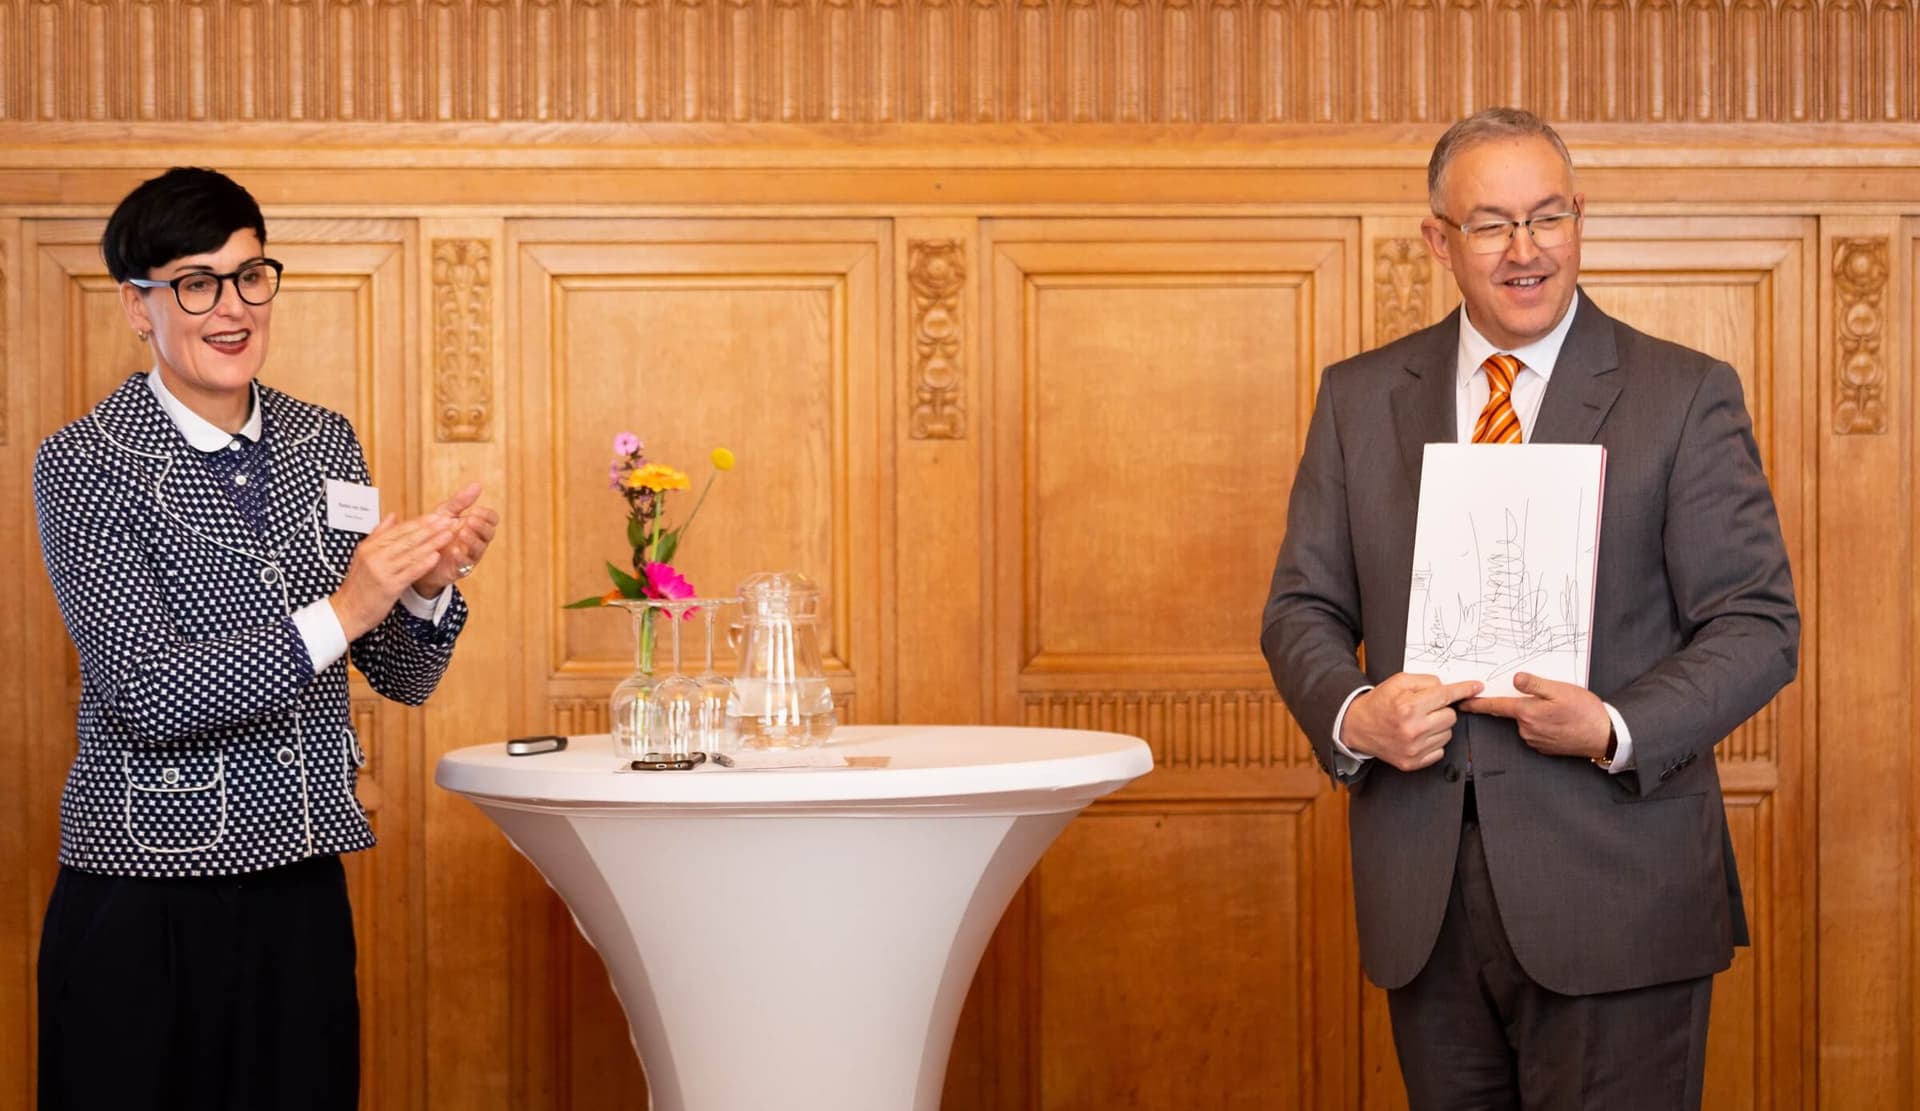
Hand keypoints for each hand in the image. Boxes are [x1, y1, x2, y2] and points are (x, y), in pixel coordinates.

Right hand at [329, 513, 457, 639]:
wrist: (347, 610)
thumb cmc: (359, 584)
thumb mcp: (364, 555)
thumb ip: (379, 534)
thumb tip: (393, 515)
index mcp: (370, 546)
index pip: (399, 530)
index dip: (420, 522)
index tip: (437, 515)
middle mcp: (375, 556)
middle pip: (407, 539)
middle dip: (430, 529)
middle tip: (448, 520)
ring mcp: (382, 571)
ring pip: (411, 553)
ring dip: (432, 543)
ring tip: (449, 534)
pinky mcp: (388, 586)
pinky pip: (410, 572)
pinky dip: (423, 564)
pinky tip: (436, 557)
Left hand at [409, 482, 501, 596]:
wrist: (417, 556)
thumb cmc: (435, 532)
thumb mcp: (445, 513)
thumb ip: (461, 501)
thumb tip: (477, 484)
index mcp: (475, 526)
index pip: (491, 519)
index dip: (487, 515)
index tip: (476, 510)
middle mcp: (476, 541)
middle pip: (489, 533)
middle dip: (481, 526)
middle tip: (470, 520)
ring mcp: (469, 555)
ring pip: (479, 549)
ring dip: (473, 540)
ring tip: (463, 533)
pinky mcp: (459, 569)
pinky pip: (466, 564)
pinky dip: (462, 557)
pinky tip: (455, 550)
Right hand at [1341, 673, 1483, 771]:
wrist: (1357, 726)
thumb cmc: (1379, 702)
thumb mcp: (1398, 681)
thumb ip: (1426, 681)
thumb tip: (1449, 688)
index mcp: (1408, 706)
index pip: (1446, 696)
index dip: (1464, 690)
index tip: (1477, 687)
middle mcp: (1412, 729)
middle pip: (1451, 716)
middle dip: (1442, 709)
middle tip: (1426, 708)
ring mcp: (1413, 749)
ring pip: (1448, 734)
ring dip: (1438, 726)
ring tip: (1420, 722)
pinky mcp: (1413, 763)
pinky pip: (1440, 750)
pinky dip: (1433, 742)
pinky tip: (1418, 736)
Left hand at [1458, 672, 1611, 759]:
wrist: (1604, 736)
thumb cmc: (1585, 712)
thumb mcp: (1560, 690)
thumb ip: (1535, 684)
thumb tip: (1515, 679)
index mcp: (1528, 713)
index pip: (1496, 707)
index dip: (1478, 704)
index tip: (1462, 703)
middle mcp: (1527, 730)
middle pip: (1514, 712)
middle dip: (1522, 703)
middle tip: (1547, 698)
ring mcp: (1535, 740)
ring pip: (1526, 721)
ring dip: (1535, 713)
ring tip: (1559, 709)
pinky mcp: (1544, 747)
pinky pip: (1536, 731)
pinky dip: (1543, 723)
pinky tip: (1560, 720)